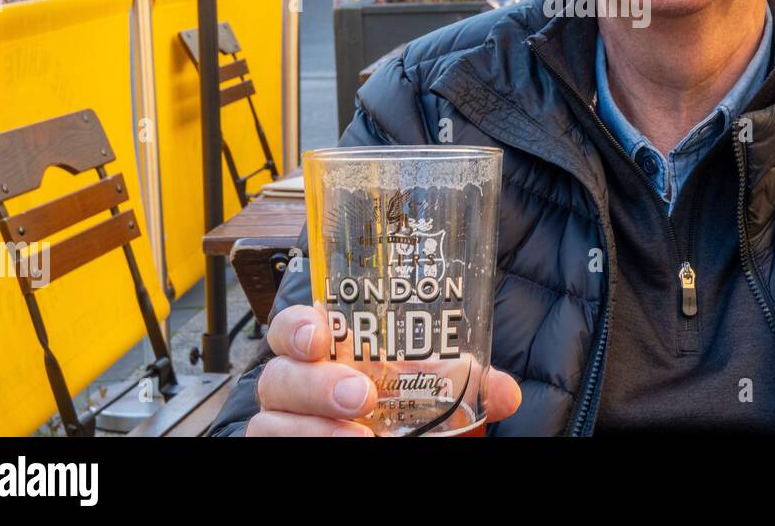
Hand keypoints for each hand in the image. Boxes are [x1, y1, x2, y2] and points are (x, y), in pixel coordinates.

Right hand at [246, 303, 522, 435]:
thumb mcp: (430, 384)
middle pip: (279, 376)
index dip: (296, 327)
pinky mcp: (285, 447)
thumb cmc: (397, 397)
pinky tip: (346, 445)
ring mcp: (287, 421)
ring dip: (314, 427)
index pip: (291, 327)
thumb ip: (464, 381)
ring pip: (270, 421)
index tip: (320, 335)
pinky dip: (309, 445)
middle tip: (361, 396)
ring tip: (358, 436)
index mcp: (326, 349)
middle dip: (315, 385)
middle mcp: (296, 383)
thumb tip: (504, 393)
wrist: (385, 433)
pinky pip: (274, 449)